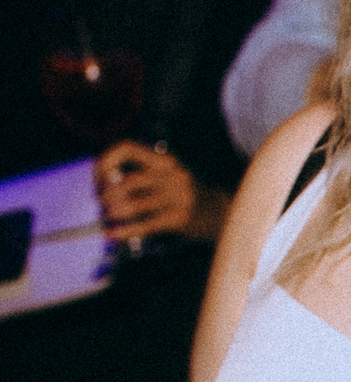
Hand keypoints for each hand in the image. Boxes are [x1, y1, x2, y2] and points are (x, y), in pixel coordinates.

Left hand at [95, 142, 228, 242]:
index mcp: (165, 159)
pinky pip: (146, 225)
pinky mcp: (180, 218)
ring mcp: (179, 196)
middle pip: (131, 179)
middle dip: (109, 192)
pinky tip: (113, 234)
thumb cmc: (185, 195)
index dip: (107, 160)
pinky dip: (125, 230)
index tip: (98, 177)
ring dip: (115, 211)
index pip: (128, 148)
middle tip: (100, 201)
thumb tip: (105, 183)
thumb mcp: (167, 176)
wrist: (222, 213)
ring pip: (137, 203)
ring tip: (105, 217)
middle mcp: (173, 174)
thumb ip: (142, 175)